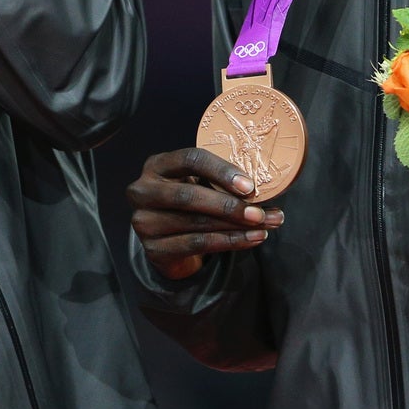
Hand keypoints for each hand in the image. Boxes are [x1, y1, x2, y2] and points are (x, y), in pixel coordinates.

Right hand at [127, 147, 283, 280]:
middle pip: (189, 196)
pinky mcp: (154, 249)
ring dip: (237, 227)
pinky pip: (197, 244)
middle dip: (229, 205)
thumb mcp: (196, 183)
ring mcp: (145, 222)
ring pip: (196, 223)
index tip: (250, 186)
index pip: (189, 159)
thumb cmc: (189, 203)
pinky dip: (229, 242)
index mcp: (156, 165)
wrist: (168, 240)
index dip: (221, 171)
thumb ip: (218, 181)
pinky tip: (251, 239)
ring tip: (265, 226)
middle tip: (260, 212)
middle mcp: (143, 191)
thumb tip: (264, 186)